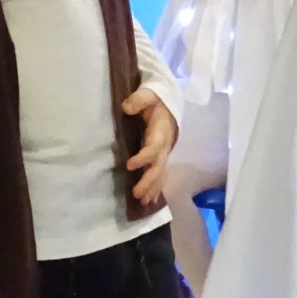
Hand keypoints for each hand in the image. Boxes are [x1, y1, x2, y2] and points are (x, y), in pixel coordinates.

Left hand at [122, 88, 177, 206]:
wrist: (169, 106)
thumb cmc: (156, 101)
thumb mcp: (149, 95)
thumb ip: (139, 100)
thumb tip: (126, 107)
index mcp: (161, 132)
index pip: (153, 148)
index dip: (143, 157)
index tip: (129, 165)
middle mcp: (164, 146)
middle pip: (158, 167)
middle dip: (148, 181)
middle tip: (136, 193)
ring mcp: (164, 154)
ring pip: (160, 174)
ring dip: (152, 188)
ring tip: (142, 202)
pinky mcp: (161, 158)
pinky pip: (161, 176)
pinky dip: (156, 189)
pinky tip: (149, 201)